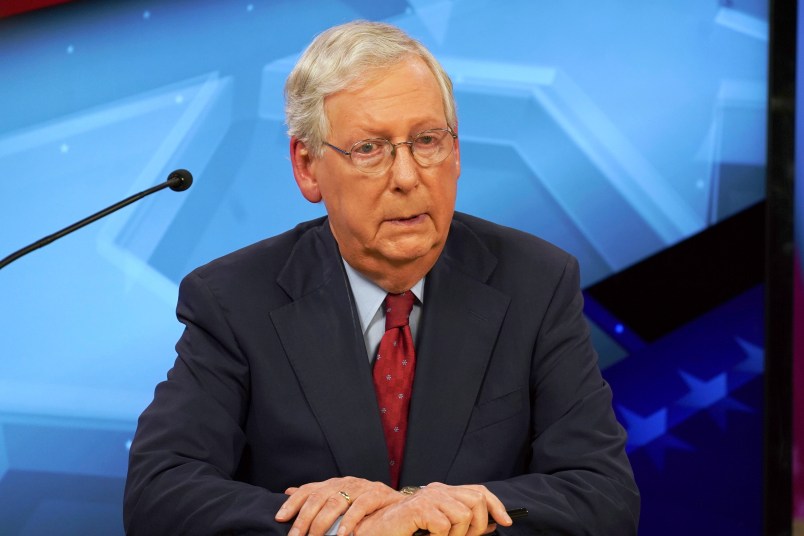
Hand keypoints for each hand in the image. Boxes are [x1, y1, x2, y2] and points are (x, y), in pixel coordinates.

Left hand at [274, 476, 400, 535]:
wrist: (402, 505)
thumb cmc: (368, 507)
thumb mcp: (340, 501)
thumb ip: (318, 497)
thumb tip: (289, 491)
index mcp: (335, 483)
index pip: (309, 489)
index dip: (293, 502)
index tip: (279, 518)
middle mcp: (346, 482)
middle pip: (319, 497)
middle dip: (304, 518)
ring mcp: (362, 487)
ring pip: (337, 501)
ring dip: (322, 523)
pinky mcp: (377, 494)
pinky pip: (360, 507)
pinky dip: (349, 522)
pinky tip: (342, 535)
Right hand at [348, 483, 512, 535]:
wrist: (376, 533)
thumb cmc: (406, 532)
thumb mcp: (441, 528)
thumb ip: (463, 524)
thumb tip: (492, 524)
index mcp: (443, 492)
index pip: (478, 491)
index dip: (496, 505)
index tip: (507, 522)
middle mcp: (437, 490)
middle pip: (477, 500)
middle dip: (477, 525)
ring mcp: (428, 497)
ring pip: (463, 516)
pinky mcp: (419, 508)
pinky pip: (444, 526)